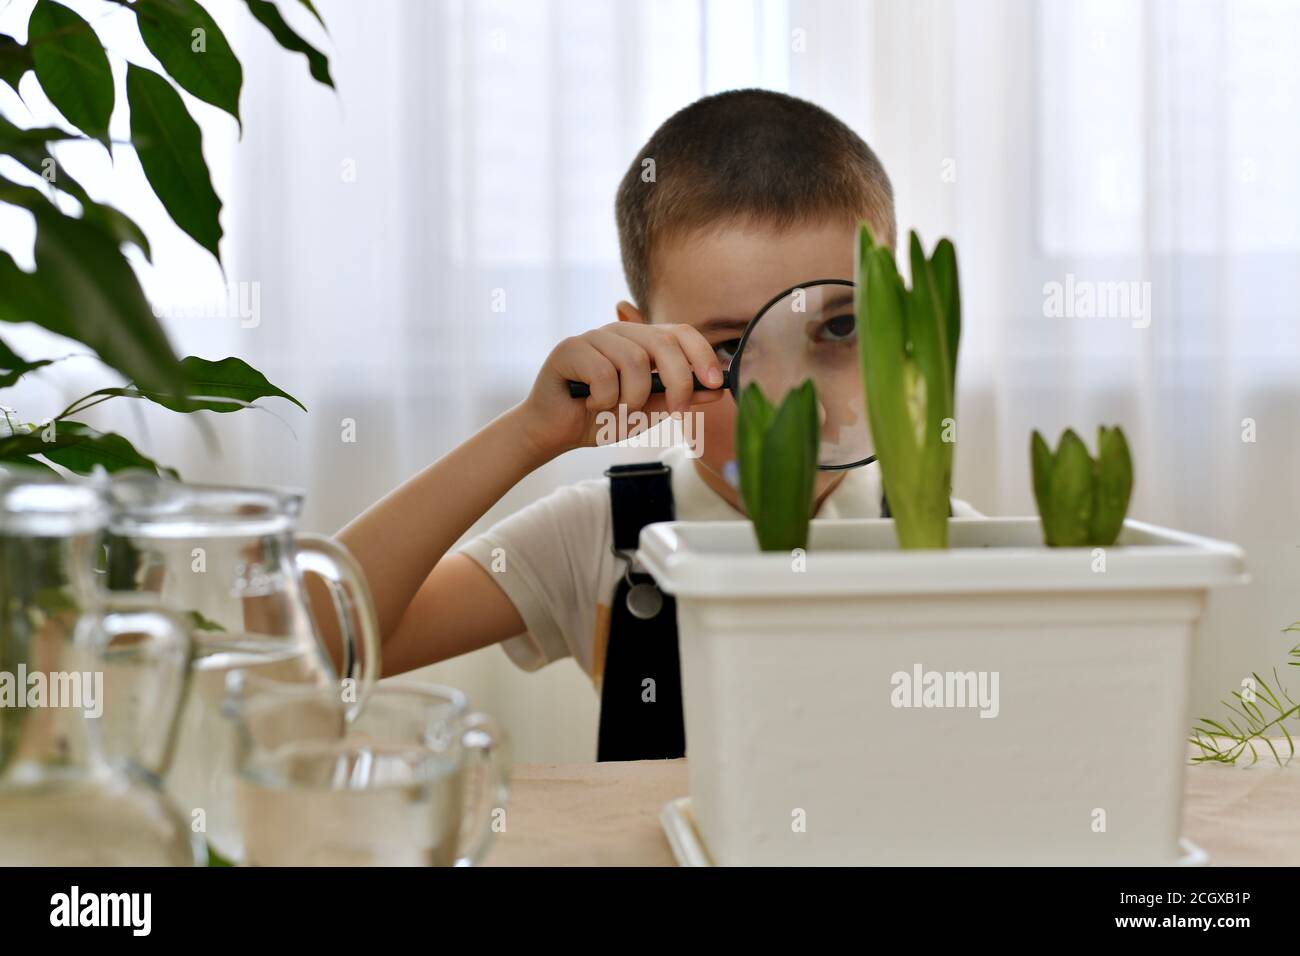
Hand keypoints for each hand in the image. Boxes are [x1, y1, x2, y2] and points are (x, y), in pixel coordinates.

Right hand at [514, 321, 726, 457]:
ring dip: (632, 398)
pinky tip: (590, 403)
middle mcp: (620, 333)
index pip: (680, 332)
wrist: (556, 433)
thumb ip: (679, 398)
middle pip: (662, 343)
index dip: (702, 354)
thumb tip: (716, 389)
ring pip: (634, 360)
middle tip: (677, 410)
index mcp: (641, 341)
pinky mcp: (569, 348)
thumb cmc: (601, 418)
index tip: (716, 382)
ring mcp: (594, 337)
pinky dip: (604, 398)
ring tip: (617, 410)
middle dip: (678, 380)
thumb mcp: (649, 411)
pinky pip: (603, 372)